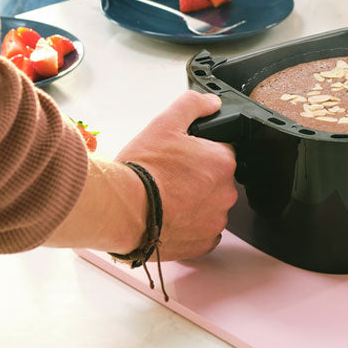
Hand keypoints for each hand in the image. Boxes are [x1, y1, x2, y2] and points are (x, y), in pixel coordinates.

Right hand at [115, 90, 237, 261]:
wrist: (123, 209)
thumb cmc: (143, 170)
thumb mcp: (165, 123)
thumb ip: (193, 105)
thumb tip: (211, 103)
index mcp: (221, 163)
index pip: (221, 152)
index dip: (201, 153)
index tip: (183, 158)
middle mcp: (225, 193)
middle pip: (217, 180)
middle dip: (199, 178)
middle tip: (172, 176)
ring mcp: (214, 221)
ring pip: (210, 206)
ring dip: (195, 202)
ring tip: (167, 197)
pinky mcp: (202, 244)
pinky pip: (203, 231)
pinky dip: (190, 225)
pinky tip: (171, 215)